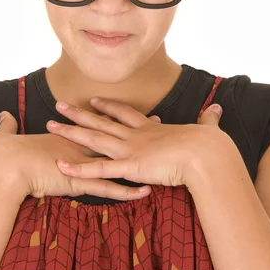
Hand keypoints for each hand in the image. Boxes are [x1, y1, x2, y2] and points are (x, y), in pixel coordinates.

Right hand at [0, 111, 160, 202]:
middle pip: (115, 137)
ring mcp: (82, 163)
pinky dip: (128, 191)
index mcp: (66, 137)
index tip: (127, 113)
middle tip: (157, 122)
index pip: (95, 126)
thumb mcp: (7, 137)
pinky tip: (144, 192)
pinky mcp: (80, 181)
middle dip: (138, 131)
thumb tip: (2, 116)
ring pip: (118, 162)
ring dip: (139, 162)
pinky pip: (109, 188)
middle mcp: (79, 146)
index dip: (113, 119)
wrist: (4, 165)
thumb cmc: (4, 153)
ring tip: (160, 160)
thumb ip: (7, 127)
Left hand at [47, 98, 226, 188]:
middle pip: (100, 122)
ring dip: (71, 132)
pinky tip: (61, 165)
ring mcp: (130, 149)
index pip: (125, 114)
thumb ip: (208, 120)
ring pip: (93, 139)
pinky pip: (98, 169)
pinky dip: (78, 168)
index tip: (95, 100)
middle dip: (78, 114)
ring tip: (51, 124)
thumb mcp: (207, 128)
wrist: (207, 153)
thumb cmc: (209, 144)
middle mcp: (135, 135)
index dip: (109, 107)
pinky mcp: (130, 166)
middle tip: (59, 105)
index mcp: (151, 128)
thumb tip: (218, 108)